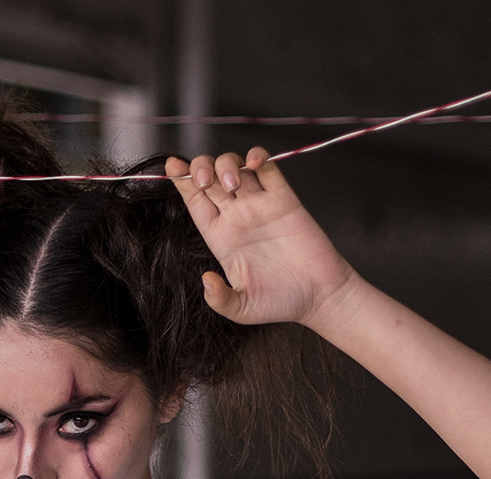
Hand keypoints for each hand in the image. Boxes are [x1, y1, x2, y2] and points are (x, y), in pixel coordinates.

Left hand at [165, 148, 357, 328]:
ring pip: (235, 167)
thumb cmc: (281, 302)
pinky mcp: (284, 199)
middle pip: (210, 177)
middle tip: (205, 180)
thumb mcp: (242, 309)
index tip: (171, 167)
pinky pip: (268, 169)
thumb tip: (206, 280)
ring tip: (232, 184)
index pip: (195, 202)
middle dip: (200, 168)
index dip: (182, 182)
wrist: (319, 296)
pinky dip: (258, 157)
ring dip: (227, 165)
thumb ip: (220, 299)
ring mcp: (259, 205)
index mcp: (221, 237)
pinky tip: (253, 163)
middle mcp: (237, 217)